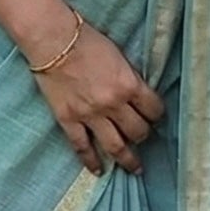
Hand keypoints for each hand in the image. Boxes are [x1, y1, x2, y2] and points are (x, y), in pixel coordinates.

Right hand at [28, 17, 164, 175]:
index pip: (153, 109)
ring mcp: (90, 115)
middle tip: (143, 137)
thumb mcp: (118, 55)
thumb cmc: (86, 40)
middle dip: (144, 135)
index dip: (157, 115)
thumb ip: (129, 77)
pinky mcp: (68, 120)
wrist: (52, 39)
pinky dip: (91, 161)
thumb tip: (136, 94)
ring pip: (115, 146)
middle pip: (137, 131)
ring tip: (134, 168)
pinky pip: (82, 147)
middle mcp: (113, 104)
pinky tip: (98, 171)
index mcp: (129, 84)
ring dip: (127, 159)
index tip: (155, 118)